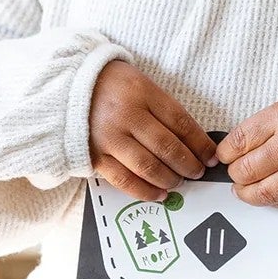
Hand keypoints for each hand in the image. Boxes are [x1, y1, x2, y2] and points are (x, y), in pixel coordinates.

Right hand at [89, 59, 218, 201]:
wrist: (66, 88)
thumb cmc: (110, 86)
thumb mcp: (139, 84)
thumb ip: (162, 109)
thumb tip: (191, 140)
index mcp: (141, 92)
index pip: (180, 122)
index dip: (200, 143)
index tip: (211, 156)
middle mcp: (126, 115)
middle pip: (167, 146)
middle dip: (188, 164)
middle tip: (197, 172)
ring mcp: (109, 138)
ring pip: (148, 166)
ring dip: (169, 179)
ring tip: (179, 182)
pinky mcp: (95, 156)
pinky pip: (124, 180)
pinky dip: (145, 191)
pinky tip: (159, 194)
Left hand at [214, 84, 277, 206]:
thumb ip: (264, 127)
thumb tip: (235, 150)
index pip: (238, 141)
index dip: (225, 152)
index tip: (224, 156)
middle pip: (246, 170)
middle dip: (235, 174)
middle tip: (236, 172)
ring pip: (263, 193)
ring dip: (247, 193)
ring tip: (245, 189)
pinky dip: (274, 200)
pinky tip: (272, 192)